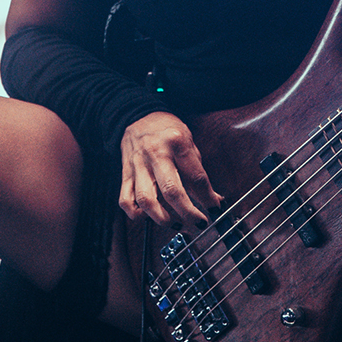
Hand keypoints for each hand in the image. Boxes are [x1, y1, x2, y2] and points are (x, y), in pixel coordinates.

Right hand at [119, 111, 223, 227]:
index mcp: (176, 143)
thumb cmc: (166, 129)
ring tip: (176, 224)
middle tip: (200, 223)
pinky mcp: (125, 174)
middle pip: (171, 191)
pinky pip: (126, 200)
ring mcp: (138, 165)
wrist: (138, 116)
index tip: (215, 208)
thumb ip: (197, 170)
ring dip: (162, 219)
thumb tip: (212, 198)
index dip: (208, 197)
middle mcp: (156, 154)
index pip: (195, 176)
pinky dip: (136, 215)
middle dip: (188, 213)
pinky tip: (149, 218)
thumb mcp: (189, 141)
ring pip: (146, 199)